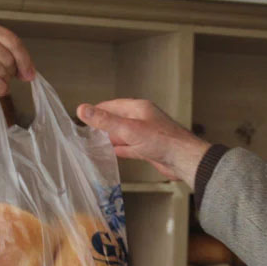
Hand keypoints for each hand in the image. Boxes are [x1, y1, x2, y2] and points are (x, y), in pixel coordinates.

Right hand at [77, 99, 210, 186]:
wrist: (184, 160)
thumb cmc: (162, 141)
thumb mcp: (128, 129)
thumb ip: (105, 121)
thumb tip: (83, 109)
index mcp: (138, 109)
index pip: (112, 105)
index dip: (97, 111)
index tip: (83, 116)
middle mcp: (142, 119)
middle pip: (117, 120)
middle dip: (103, 126)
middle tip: (86, 132)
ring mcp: (145, 135)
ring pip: (123, 135)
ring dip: (110, 139)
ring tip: (94, 144)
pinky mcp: (148, 149)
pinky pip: (130, 147)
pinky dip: (120, 150)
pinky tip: (112, 153)